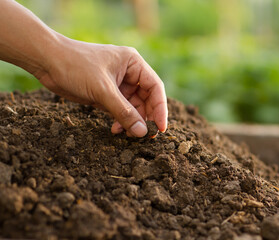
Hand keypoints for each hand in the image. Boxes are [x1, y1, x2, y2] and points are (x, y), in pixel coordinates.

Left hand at [35, 36, 167, 136]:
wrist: (47, 61)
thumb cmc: (75, 66)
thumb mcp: (102, 90)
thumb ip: (124, 112)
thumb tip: (142, 132)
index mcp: (133, 63)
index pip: (155, 88)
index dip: (160, 109)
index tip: (161, 128)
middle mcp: (129, 73)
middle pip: (146, 99)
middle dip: (145, 117)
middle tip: (145, 136)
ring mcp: (118, 84)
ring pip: (133, 107)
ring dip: (132, 121)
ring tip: (126, 134)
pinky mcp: (106, 93)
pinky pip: (120, 110)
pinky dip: (120, 121)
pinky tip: (114, 129)